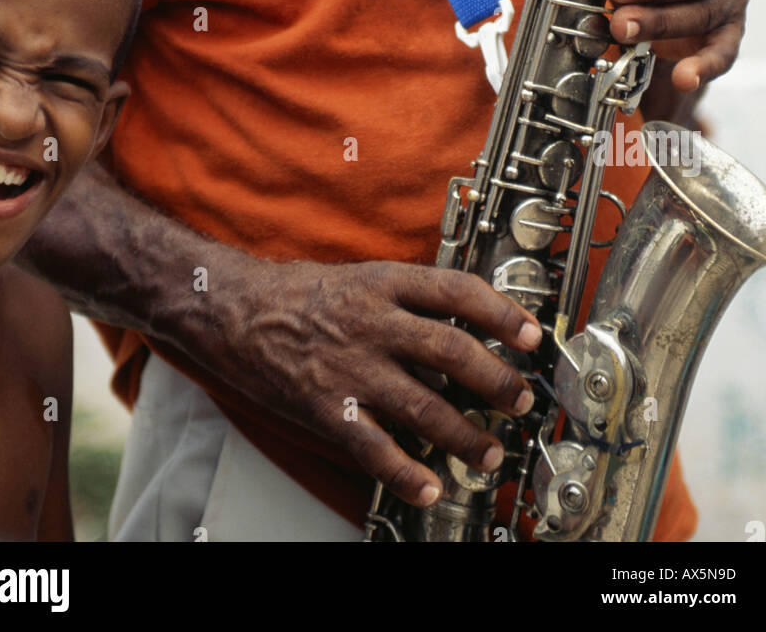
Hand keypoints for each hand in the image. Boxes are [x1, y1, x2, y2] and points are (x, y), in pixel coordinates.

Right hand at [219, 258, 540, 508]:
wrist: (232, 309)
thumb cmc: (298, 293)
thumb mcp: (359, 277)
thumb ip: (406, 300)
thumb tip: (461, 326)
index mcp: (383, 283)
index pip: (456, 291)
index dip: (501, 314)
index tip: (532, 336)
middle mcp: (372, 323)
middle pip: (452, 351)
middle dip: (496, 380)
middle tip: (520, 400)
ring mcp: (350, 367)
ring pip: (422, 405)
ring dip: (463, 434)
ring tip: (487, 451)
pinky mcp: (326, 407)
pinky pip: (373, 447)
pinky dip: (405, 473)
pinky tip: (429, 487)